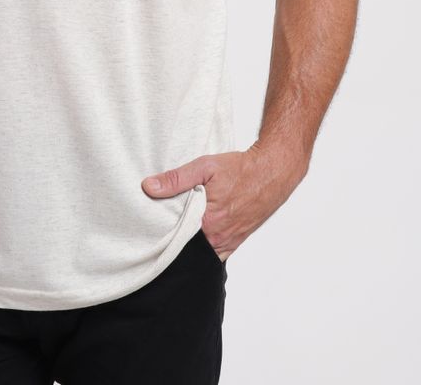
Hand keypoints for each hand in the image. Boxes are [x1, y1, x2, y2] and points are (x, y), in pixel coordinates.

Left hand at [140, 144, 306, 261]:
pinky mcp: (237, 241)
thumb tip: (149, 187)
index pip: (175, 239)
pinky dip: (203, 248)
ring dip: (189, 245)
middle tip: (160, 229)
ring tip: (176, 232)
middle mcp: (219, 238)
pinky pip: (215, 254)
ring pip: (201, 253)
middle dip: (173, 241)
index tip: (150, 227)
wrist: (271, 172)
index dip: (161, 234)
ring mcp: (229, 243)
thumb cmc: (240, 169)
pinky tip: (195, 236)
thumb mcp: (205, 167)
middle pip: (187, 248)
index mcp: (208, 222)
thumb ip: (176, 179)